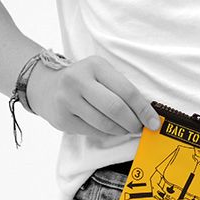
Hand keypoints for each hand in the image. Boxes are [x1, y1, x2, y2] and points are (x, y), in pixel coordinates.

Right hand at [27, 55, 161, 136]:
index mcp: (95, 65)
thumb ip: (121, 90)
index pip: (126, 91)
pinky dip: (106, 134)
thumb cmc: (83, 81)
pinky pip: (93, 132)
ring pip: (104, 124)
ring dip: (121, 131)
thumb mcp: (100, 74)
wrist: (45, 85)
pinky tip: (109, 130)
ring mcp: (67, 100)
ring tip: (125, 129)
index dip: (144, 110)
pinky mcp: (62, 119)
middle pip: (115, 109)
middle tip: (139, 128)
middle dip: (133, 123)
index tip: (155, 122)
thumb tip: (147, 115)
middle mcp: (78, 80)